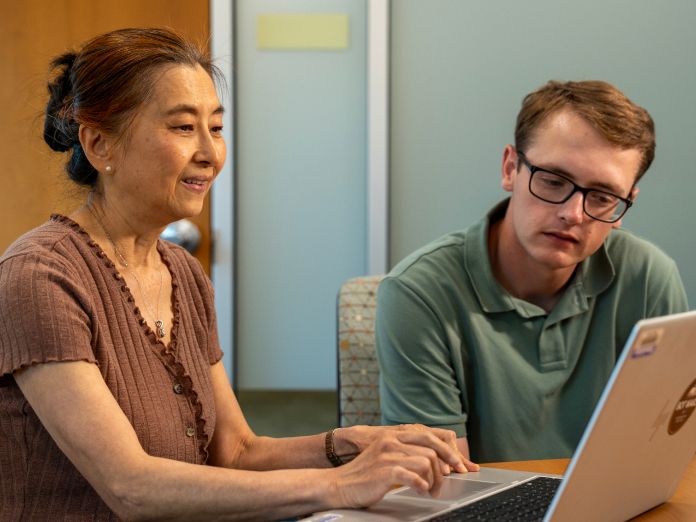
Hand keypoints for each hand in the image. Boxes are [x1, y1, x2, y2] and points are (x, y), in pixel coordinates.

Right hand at [328, 426, 477, 508]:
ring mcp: (389, 455)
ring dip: (434, 479)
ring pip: (427, 462)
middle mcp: (392, 440)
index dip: (448, 450)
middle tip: (453, 477)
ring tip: (430, 489)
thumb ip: (406, 453)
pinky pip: (414, 477)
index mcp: (394, 435)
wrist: (339, 484)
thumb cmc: (364, 475)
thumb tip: (435, 463)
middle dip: (448, 464)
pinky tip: (420, 490)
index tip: (459, 464)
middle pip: (432, 447)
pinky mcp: (386, 470)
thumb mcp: (386, 456)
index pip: (430, 436)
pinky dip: (422, 485)